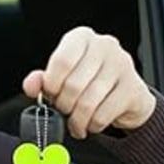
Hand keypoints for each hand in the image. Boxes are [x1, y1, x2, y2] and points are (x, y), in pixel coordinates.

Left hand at [22, 26, 155, 138]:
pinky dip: (92, 125)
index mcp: (81, 38)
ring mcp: (122, 65)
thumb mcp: (61, 78)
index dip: (52, 84)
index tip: (51, 95)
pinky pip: (103, 114)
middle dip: (64, 105)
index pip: (62, 60)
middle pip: (74, 84)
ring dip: (77, 120)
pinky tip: (91, 124)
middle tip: (64, 111)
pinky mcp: (133, 88)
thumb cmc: (89, 82)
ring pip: (88, 102)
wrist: (126, 94)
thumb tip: (30, 86)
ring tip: (76, 123)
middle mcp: (104, 46)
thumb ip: (43, 81)